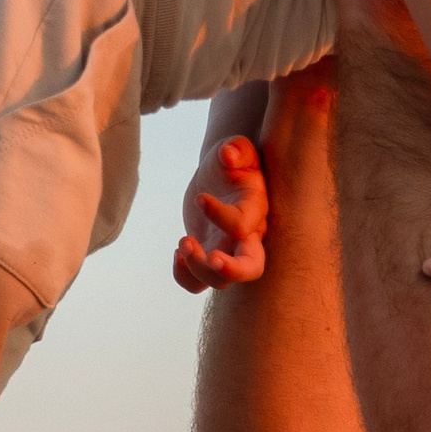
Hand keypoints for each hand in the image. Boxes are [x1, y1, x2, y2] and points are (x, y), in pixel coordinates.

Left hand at [173, 131, 269, 293]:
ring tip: (182, 241)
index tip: (200, 198)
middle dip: (232, 270)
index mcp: (254, 210)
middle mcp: (247, 238)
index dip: (220, 216)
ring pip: (220, 281)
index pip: (242, 225)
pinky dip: (184, 276)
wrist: (223, 176)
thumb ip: (236, 148)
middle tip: (212, 259)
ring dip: (197, 267)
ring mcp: (228, 252)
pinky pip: (198, 283)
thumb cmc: (232, 161)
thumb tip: (228, 155)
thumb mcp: (236, 148)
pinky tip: (176, 253)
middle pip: (251, 269)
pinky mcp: (210, 257)